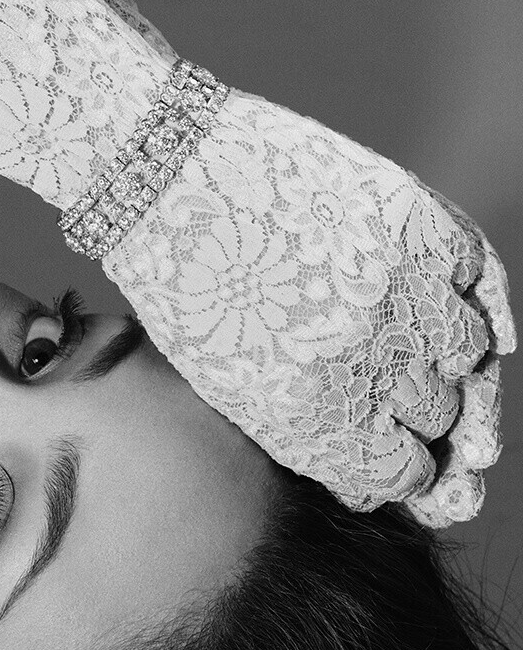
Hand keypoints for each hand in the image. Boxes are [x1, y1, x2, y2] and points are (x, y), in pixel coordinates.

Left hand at [106, 90, 513, 526]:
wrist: (165, 175)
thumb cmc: (180, 284)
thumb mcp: (225, 382)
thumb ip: (304, 430)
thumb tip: (378, 473)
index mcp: (305, 416)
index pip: (397, 475)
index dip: (404, 474)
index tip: (401, 462)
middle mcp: (363, 362)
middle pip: (438, 420)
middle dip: (423, 422)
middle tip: (408, 407)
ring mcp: (398, 292)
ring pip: (468, 361)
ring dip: (450, 367)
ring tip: (417, 359)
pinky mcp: (420, 227)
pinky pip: (484, 286)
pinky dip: (482, 309)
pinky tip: (469, 326)